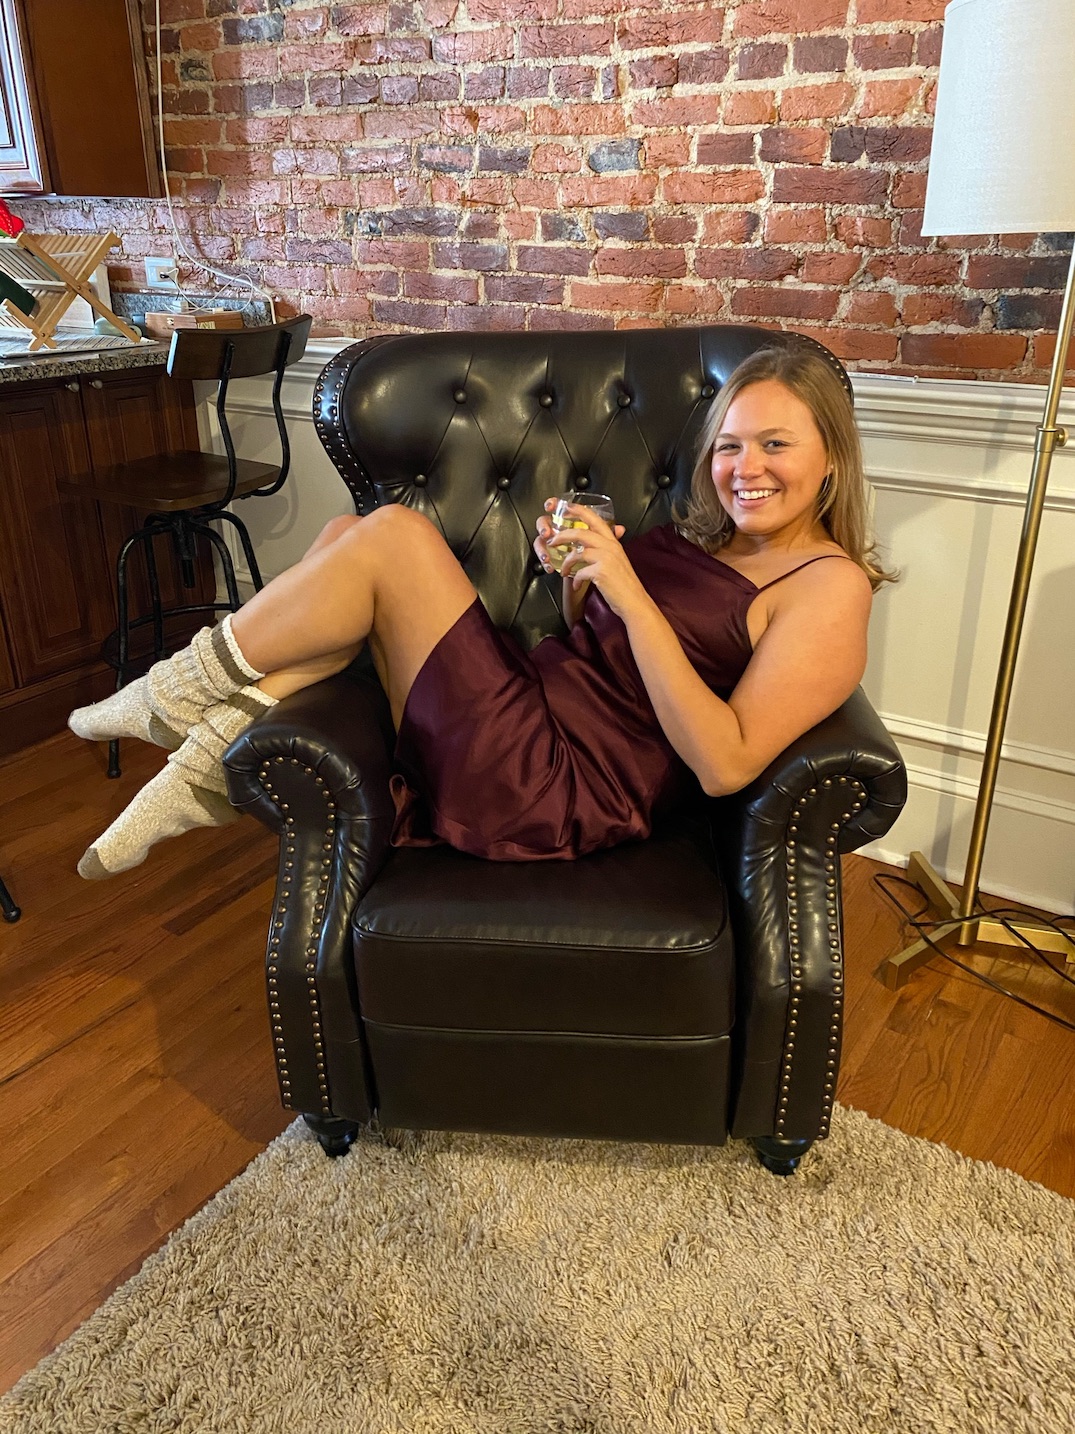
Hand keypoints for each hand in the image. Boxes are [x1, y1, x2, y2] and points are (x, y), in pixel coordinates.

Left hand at [542, 501, 645, 617]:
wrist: (634, 601)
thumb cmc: (624, 584)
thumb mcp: (618, 560)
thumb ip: (607, 549)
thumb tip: (593, 546)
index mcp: (613, 542)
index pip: (596, 520)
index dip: (580, 511)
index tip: (567, 508)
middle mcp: (610, 547)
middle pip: (581, 533)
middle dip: (562, 535)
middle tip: (552, 541)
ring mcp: (606, 558)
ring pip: (578, 552)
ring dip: (566, 562)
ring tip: (562, 570)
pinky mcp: (601, 572)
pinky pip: (580, 572)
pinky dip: (576, 580)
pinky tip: (577, 585)